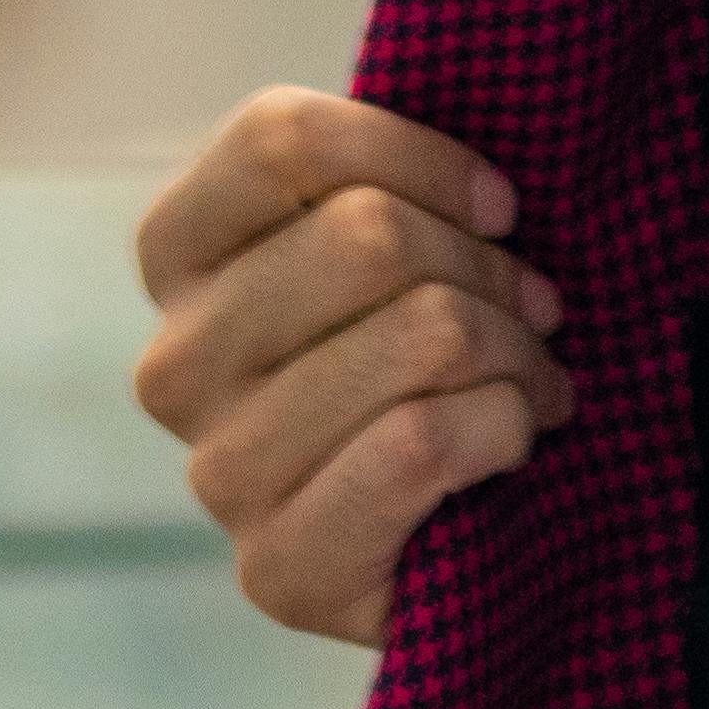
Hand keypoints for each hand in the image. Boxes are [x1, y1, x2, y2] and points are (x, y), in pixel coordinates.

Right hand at [129, 86, 573, 644]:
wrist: (441, 551)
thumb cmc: (415, 367)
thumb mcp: (386, 249)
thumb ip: (389, 184)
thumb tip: (491, 179)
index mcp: (174, 255)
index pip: (279, 138)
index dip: (421, 155)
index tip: (499, 205)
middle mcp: (172, 362)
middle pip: (365, 232)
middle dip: (487, 265)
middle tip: (535, 307)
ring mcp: (218, 473)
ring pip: (418, 333)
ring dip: (516, 350)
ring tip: (534, 376)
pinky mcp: (278, 570)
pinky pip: (423, 442)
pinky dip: (505, 425)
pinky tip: (514, 438)